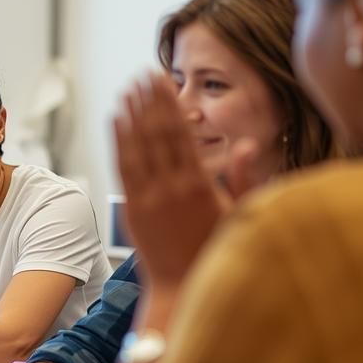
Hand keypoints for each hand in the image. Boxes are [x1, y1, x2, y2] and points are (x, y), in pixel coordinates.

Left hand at [114, 72, 248, 289]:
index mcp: (199, 185)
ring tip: (127, 89)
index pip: (180, 133)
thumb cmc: (216, 252)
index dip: (168, 103)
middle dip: (149, 101)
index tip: (162, 80)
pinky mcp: (132, 210)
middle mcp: (170, 188)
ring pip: (135, 148)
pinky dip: (118, 142)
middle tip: (142, 74)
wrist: (183, 288)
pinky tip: (116, 121)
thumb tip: (247, 143)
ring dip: (130, 115)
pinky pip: (123, 169)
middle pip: (156, 134)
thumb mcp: (239, 215)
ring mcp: (148, 199)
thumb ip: (241, 177)